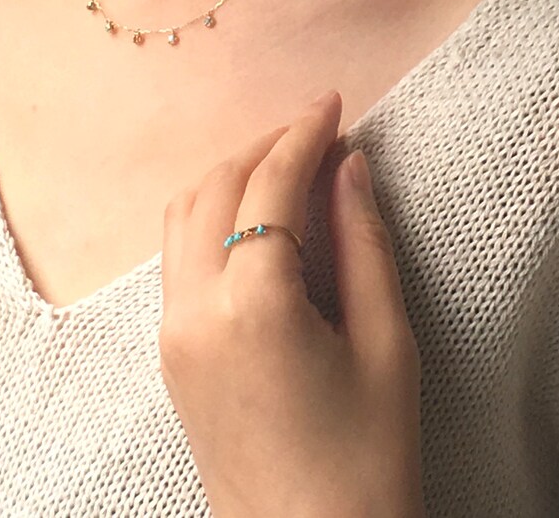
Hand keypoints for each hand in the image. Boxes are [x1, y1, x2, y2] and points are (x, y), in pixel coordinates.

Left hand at [158, 88, 425, 517]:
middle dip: (265, 144)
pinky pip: (179, 258)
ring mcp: (173, 337)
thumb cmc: (367, 457)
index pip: (271, 184)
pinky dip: (213, 216)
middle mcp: (196, 312)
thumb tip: (350, 165)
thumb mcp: (387, 343)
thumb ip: (365, 242)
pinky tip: (261, 217)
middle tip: (319, 129)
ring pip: (183, 216)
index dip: (304, 132)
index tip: (335, 100)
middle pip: (214, 186)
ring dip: (233, 174)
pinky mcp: (172, 358)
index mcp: (254, 306)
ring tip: (291, 165)